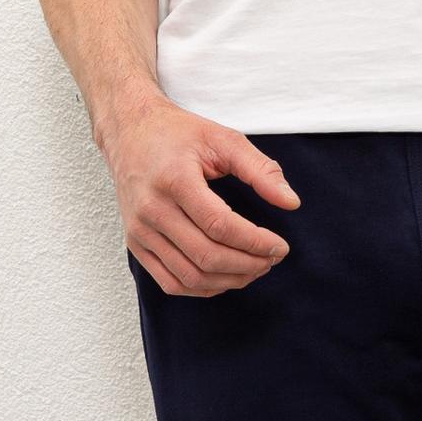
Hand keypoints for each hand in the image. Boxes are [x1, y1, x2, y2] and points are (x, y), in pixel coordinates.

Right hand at [100, 94, 299, 295]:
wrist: (130, 132)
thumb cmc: (177, 134)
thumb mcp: (223, 139)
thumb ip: (260, 170)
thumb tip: (291, 203)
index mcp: (174, 180)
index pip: (220, 226)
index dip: (256, 242)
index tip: (280, 246)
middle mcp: (151, 210)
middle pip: (206, 256)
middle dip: (248, 265)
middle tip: (273, 259)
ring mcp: (140, 231)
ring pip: (190, 276)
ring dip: (229, 280)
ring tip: (255, 269)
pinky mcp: (135, 244)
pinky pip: (171, 282)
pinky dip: (203, 287)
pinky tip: (226, 277)